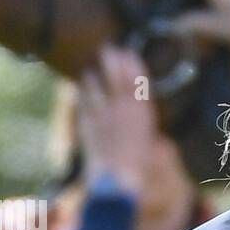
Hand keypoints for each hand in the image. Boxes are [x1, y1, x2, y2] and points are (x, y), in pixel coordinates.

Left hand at [77, 44, 157, 194]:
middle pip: (114, 75)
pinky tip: (81, 88)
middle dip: (110, 59)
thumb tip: (143, 117)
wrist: (116, 180)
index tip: (128, 52)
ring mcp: (102, 114)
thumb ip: (142, 124)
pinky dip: (82, 93)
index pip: (136, 78)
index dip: (131, 63)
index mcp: (141, 110)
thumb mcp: (148, 142)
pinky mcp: (87, 123)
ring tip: (90, 69)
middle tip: (107, 49)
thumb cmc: (138, 165)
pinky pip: (83, 102)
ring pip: (94, 85)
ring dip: (93, 75)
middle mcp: (121, 107)